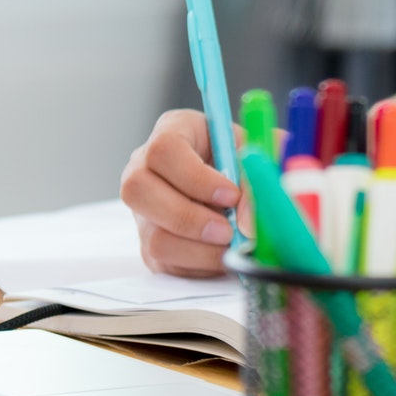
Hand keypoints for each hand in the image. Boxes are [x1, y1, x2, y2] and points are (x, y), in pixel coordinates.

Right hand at [119, 110, 249, 276]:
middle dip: (188, 217)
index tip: (230, 195)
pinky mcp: (148, 241)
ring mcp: (143, 207)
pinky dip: (198, 264)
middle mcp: (145, 166)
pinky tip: (221, 253)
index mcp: (172, 131)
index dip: (196, 177)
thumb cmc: (242, 158)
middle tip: (227, 230)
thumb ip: (256, 179)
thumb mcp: (255, 154)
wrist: (237, 183)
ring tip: (229, 244)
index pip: (165, 149)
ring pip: (152, 235)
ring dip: (197, 248)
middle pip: (139, 189)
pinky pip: (164, 261)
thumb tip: (247, 223)